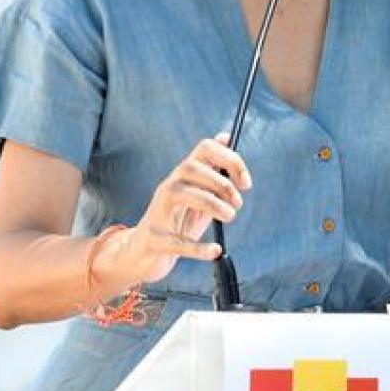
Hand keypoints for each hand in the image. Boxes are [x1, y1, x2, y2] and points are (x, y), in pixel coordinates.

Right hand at [101, 135, 251, 285]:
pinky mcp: (153, 240)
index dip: (231, 159)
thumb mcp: (199, 193)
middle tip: (237, 204)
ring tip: (229, 217)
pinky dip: (198, 248)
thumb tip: (226, 137)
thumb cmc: (177, 220)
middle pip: (193, 167)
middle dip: (223, 184)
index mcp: (184, 175)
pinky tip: (214, 250)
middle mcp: (169, 187)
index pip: (205, 148)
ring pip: (183, 195)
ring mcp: (159, 211)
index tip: (246, 184)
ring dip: (214, 206)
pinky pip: (176, 241)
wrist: (143, 253)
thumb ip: (214, 170)